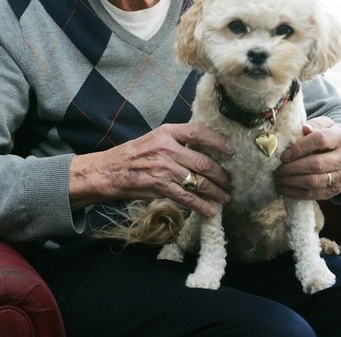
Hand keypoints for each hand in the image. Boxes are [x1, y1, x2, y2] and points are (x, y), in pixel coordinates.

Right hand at [69, 123, 232, 216]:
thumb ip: (177, 141)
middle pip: (203, 161)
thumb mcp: (155, 139)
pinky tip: (211, 210)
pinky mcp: (159, 187)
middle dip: (221, 174)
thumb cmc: (133, 155)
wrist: (108, 171)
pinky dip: (202, 206)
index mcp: (167, 132)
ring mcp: (163, 168)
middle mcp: (166, 148)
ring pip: (198, 181)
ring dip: (216, 191)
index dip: (218, 141)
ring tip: (225, 197)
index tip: (231, 151)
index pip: (198, 132)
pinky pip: (187, 198)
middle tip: (231, 181)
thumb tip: (204, 150)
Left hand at [274, 116, 340, 200]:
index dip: (299, 147)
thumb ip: (312, 125)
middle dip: (292, 168)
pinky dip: (296, 192)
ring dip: (292, 181)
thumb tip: (304, 128)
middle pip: (316, 164)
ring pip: (314, 181)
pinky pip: (314, 194)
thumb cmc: (324, 135)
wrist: (338, 152)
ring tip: (277, 178)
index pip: (319, 140)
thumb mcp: (321, 125)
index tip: (283, 155)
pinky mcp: (335, 189)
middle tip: (276, 169)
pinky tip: (284, 187)